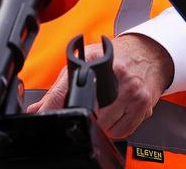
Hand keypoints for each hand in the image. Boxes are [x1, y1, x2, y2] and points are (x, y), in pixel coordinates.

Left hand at [26, 34, 173, 139]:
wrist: (148, 53)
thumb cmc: (115, 56)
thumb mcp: (85, 60)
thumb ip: (60, 87)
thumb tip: (38, 109)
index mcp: (96, 61)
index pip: (69, 89)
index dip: (54, 106)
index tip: (45, 115)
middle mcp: (117, 76)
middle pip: (89, 113)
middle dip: (83, 113)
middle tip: (86, 105)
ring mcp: (133, 92)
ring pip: (106, 126)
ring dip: (100, 124)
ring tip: (102, 108)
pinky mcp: (144, 106)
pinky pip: (123, 131)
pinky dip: (115, 129)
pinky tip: (115, 114)